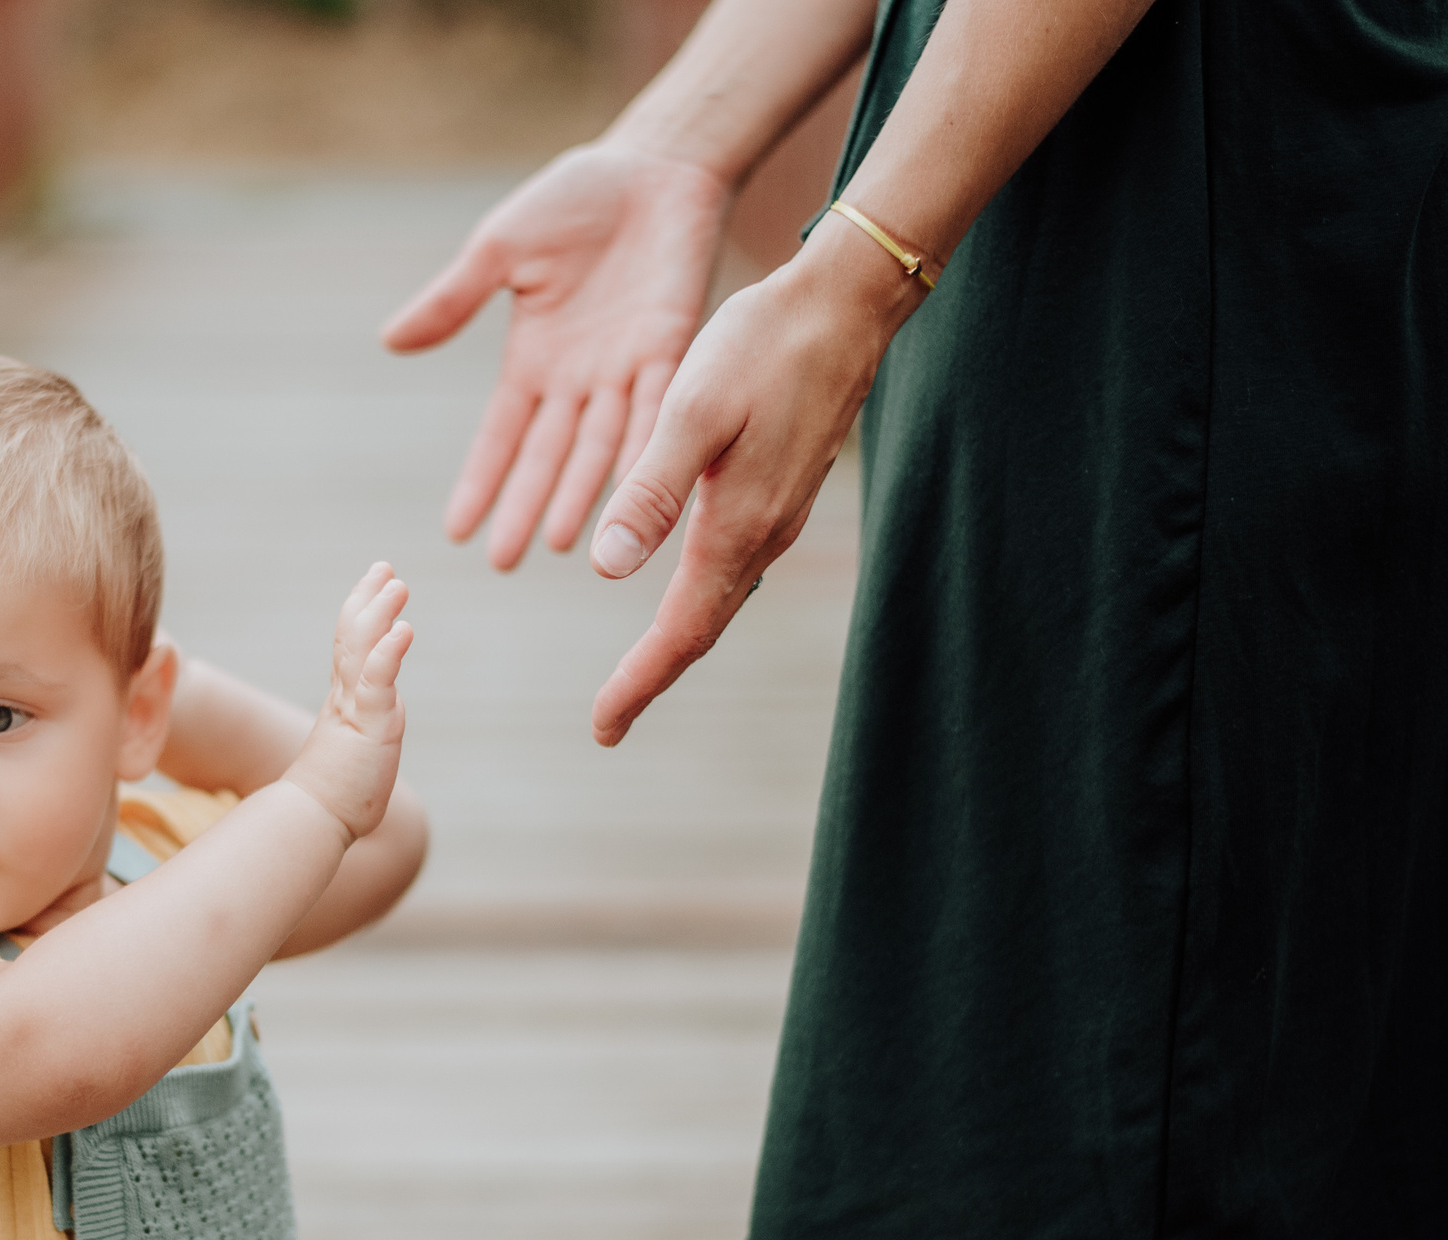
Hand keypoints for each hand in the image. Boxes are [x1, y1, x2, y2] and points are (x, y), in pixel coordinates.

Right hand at [285, 563, 412, 840]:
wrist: (313, 821)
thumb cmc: (333, 798)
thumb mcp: (352, 753)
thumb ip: (361, 731)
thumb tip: (369, 727)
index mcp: (344, 702)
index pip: (350, 646)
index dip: (361, 611)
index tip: (374, 583)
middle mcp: (346, 697)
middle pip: (353, 635)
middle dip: (368, 598)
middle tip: (385, 567)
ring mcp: (355, 708)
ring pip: (364, 649)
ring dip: (380, 612)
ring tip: (397, 583)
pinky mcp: (368, 726)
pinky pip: (378, 682)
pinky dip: (389, 653)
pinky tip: (403, 629)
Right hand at [382, 144, 730, 568]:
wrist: (655, 163)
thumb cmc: (577, 199)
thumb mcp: (500, 248)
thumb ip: (453, 300)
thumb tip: (389, 342)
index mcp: (535, 357)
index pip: (502, 434)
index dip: (481, 481)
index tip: (457, 532)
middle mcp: (580, 377)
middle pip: (547, 456)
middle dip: (525, 507)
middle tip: (504, 564)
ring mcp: (626, 369)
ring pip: (600, 446)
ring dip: (580, 495)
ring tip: (562, 545)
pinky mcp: (672, 347)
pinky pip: (655, 408)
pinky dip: (642, 449)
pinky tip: (633, 490)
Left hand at [586, 218, 917, 745]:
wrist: (845, 304)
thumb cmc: (764, 345)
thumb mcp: (693, 411)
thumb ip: (650, 491)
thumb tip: (606, 570)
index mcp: (734, 527)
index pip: (680, 631)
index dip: (639, 683)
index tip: (603, 728)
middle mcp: (760, 534)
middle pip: (700, 628)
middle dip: (653, 677)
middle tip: (609, 722)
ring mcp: (776, 514)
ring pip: (719, 599)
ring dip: (677, 640)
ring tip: (638, 674)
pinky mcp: (780, 489)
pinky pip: (733, 565)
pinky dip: (699, 596)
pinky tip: (683, 591)